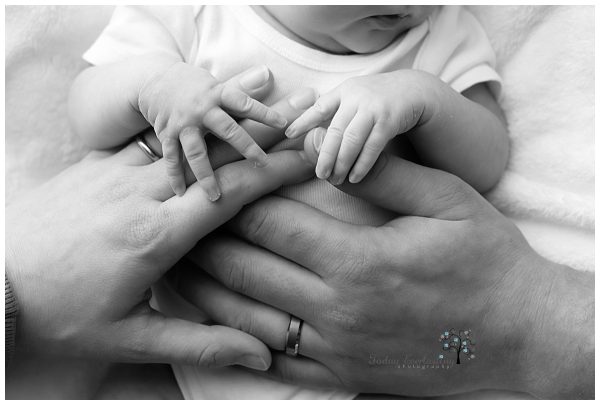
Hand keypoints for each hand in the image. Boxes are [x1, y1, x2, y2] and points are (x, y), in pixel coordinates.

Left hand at [5, 84, 317, 370]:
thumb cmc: (61, 316)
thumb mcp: (130, 340)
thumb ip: (200, 345)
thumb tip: (259, 357)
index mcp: (153, 236)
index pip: (228, 192)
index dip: (273, 173)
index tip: (307, 159)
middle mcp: (138, 193)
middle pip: (215, 154)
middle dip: (263, 139)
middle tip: (301, 126)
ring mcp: (114, 172)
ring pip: (187, 139)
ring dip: (230, 127)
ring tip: (265, 107)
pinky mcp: (97, 166)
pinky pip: (155, 141)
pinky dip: (189, 130)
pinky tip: (207, 117)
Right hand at [138, 63, 287, 196]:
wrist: (154, 79)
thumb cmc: (196, 85)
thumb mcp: (218, 81)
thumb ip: (243, 85)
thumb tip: (269, 73)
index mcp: (217, 93)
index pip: (245, 103)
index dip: (265, 113)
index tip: (285, 125)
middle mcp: (201, 109)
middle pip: (227, 130)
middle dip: (246, 147)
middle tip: (263, 164)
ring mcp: (183, 123)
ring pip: (196, 152)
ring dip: (206, 175)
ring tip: (216, 197)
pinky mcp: (166, 134)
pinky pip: (172, 158)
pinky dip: (175, 176)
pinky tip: (181, 193)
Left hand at [175, 129, 593, 397]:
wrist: (520, 337)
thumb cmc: (489, 264)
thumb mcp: (449, 203)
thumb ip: (387, 175)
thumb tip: (336, 150)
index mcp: (361, 261)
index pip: (273, 223)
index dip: (235, 197)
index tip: (212, 179)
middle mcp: (339, 309)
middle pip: (247, 269)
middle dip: (205, 240)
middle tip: (178, 218)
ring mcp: (338, 348)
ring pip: (249, 317)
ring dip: (208, 288)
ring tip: (179, 264)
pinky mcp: (344, 375)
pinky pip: (276, 357)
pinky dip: (238, 337)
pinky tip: (218, 318)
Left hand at [285, 70, 433, 184]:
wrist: (415, 89)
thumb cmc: (378, 99)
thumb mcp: (355, 97)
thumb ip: (335, 109)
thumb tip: (309, 130)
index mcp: (345, 91)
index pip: (320, 106)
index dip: (303, 121)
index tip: (288, 134)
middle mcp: (357, 97)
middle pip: (335, 130)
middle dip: (325, 155)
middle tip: (320, 175)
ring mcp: (374, 107)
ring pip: (352, 140)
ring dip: (342, 163)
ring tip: (336, 180)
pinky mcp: (390, 119)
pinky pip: (372, 146)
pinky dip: (362, 164)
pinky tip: (355, 177)